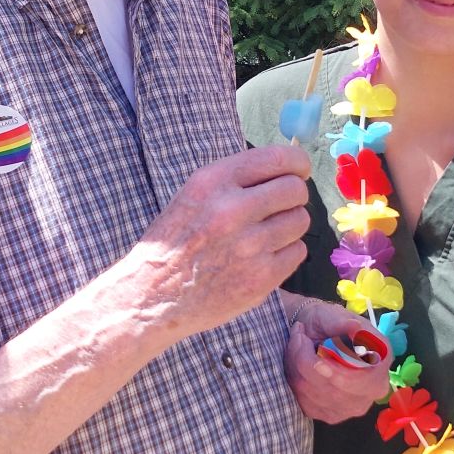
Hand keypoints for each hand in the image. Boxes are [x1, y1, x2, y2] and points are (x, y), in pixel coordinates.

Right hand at [130, 145, 311, 338]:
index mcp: (212, 183)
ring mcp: (249, 246)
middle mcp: (232, 210)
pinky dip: (286, 253)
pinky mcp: (260, 278)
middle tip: (280, 207)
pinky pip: (297, 252)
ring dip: (289, 226)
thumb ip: (236, 180)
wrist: (152, 295)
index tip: (299, 171)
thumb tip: (288, 169)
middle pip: (295, 190)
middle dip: (294, 196)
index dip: (297, 163)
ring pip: (300, 221)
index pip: (277, 159)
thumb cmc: (174, 242)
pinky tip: (261, 257)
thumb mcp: (193, 196)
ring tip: (264, 235)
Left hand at [280, 299, 388, 422]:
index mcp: (381, 361)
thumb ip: (343, 322)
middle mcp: (374, 389)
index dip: (337, 370)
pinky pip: (306, 401)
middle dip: (308, 362)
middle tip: (299, 337)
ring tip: (298, 343)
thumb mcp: (333, 315)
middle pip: (335, 390)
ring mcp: (353, 406)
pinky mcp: (330, 415)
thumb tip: (355, 329)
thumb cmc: (327, 323)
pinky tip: (297, 364)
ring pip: (316, 394)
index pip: (363, 377)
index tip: (317, 349)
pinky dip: (295, 379)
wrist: (312, 334)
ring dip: (297, 366)